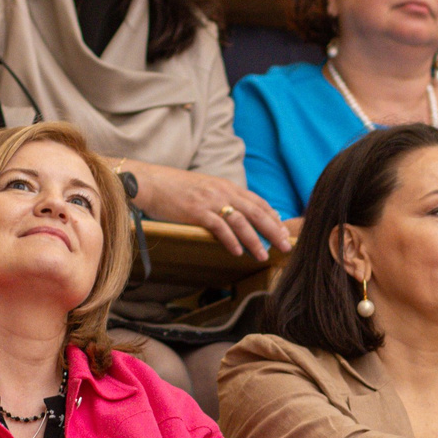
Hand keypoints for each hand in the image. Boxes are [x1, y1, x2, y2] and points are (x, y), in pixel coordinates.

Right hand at [123, 160, 291, 260]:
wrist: (150, 182)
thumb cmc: (176, 189)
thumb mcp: (205, 189)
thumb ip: (222, 199)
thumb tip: (238, 214)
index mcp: (226, 186)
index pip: (256, 201)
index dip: (272, 217)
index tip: (283, 231)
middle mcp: (222, 192)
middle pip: (255, 212)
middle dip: (272, 230)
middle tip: (286, 246)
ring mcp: (210, 201)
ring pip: (240, 221)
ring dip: (254, 240)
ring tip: (264, 255)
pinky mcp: (196, 211)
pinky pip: (218, 227)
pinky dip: (230, 240)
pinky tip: (238, 252)